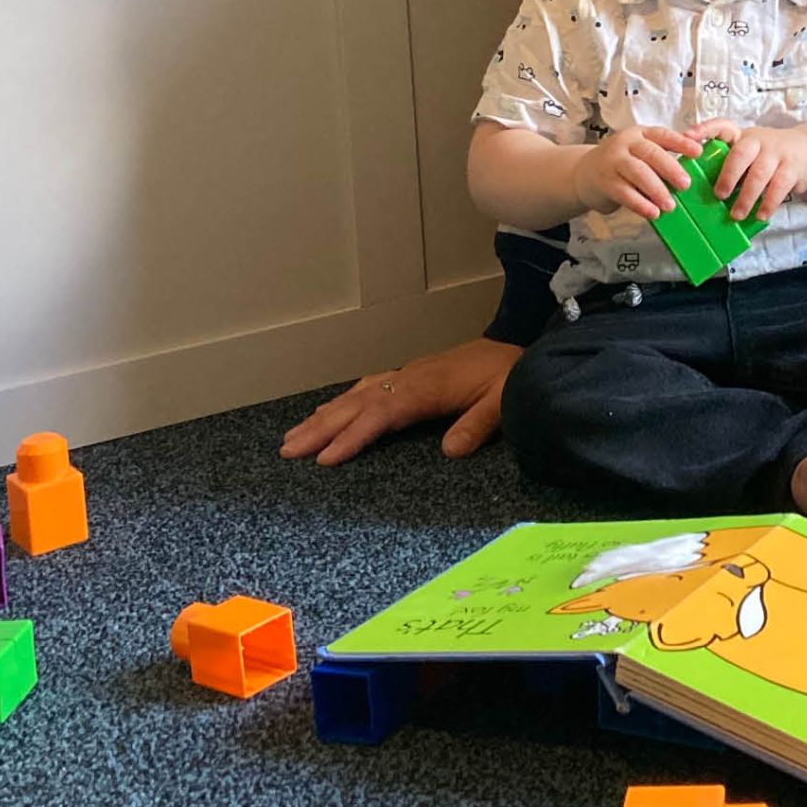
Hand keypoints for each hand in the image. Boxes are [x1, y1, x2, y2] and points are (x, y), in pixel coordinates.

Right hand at [279, 336, 519, 464]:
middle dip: (322, 428)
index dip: (353, 436)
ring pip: (358, 395)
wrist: (519, 348)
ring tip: (294, 437)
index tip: (325, 458)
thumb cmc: (510, 377)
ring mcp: (407, 375)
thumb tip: (450, 451)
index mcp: (428, 387)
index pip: (382, 414)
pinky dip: (344, 402)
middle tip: (287, 450)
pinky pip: (368, 388)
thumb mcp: (504, 401)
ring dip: (325, 416)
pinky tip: (329, 412)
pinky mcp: (410, 376)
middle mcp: (410, 378)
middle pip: (359, 403)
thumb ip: (478, 425)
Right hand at [573, 124, 706, 219]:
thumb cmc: (622, 164)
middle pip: (651, 154)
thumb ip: (661, 157)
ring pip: (638, 173)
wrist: (584, 173)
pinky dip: (640, 204)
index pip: (663, 135)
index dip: (681, 143)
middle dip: (670, 169)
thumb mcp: (639, 153)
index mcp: (640, 134)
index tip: (698, 152)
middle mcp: (626, 144)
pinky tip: (653, 213)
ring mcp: (613, 162)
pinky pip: (625, 193)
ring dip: (656, 190)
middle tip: (685, 184)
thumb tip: (693, 171)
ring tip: (670, 205)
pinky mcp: (605, 182)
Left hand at [692, 117, 806, 221]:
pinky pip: (779, 187)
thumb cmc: (767, 156)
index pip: (723, 126)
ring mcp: (777, 153)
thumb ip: (731, 164)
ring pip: (759, 174)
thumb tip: (703, 192)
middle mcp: (759, 140)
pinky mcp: (792, 167)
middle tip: (719, 196)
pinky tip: (760, 214)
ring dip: (746, 197)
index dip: (705, 129)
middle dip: (728, 175)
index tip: (688, 136)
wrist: (806, 151)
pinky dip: (768, 203)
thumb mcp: (750, 152)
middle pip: (741, 153)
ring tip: (737, 214)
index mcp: (742, 136)